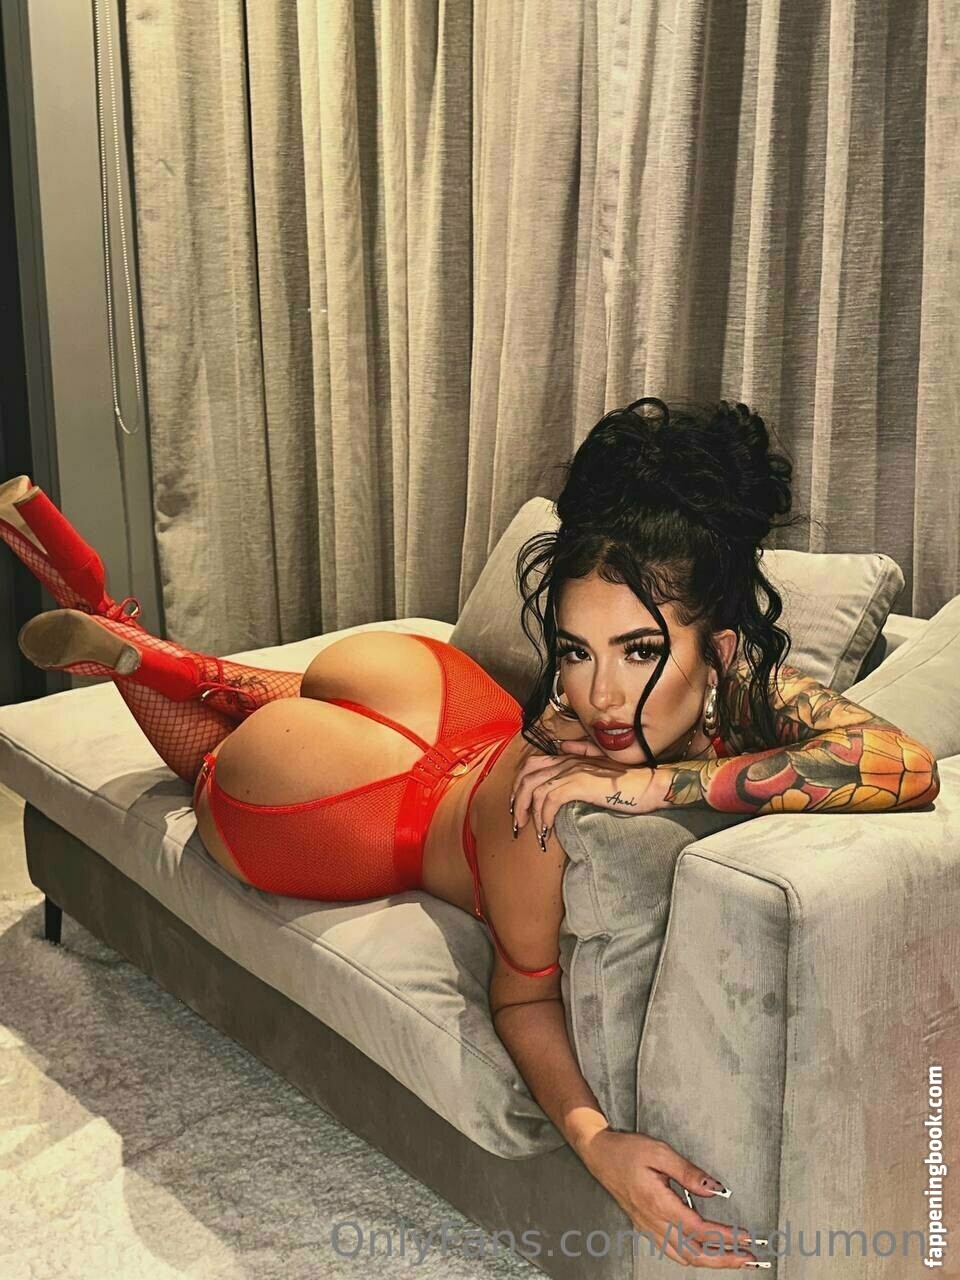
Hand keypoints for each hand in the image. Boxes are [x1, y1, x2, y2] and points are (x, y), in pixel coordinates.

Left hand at [509, 741, 660, 847]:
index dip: (519, 785)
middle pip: (527, 776)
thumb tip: (562, 747)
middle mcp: (568, 760)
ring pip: (535, 788)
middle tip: (519, 823)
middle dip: (518, 801)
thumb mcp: (602, 764)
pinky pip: (550, 799)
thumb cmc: (629, 781)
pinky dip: (545, 816)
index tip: (520, 807)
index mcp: (570, 757)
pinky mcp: (581, 784)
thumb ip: (582, 752)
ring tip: (535, 831)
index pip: (532, 764)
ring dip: (529, 813)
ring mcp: (574, 771)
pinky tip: (548, 830)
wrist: (650, 784)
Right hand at [578, 1129, 763, 1268]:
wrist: (599, 1154)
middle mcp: (653, 1222)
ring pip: (683, 1256)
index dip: (726, 1237)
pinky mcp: (645, 1226)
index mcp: (659, 1204)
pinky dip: (692, 1256)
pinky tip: (703, 1250)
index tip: (747, 1237)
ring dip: (710, 1260)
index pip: (700, 1230)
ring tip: (732, 1257)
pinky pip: (672, 1250)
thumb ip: (689, 1173)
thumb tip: (715, 1190)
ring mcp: (648, 1227)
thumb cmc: (627, 1150)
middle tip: (748, 1258)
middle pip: (694, 1253)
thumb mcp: (660, 1152)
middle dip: (724, 1259)